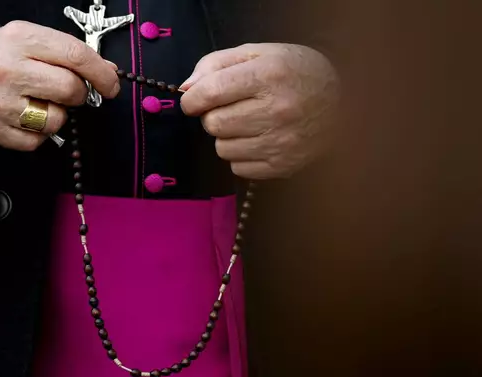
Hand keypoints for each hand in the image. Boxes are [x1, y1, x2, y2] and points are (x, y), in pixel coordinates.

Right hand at [0, 20, 119, 150]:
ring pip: (56, 121)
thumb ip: (68, 54)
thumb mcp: (30, 40)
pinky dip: (39, 133)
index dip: (101, 73)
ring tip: (39, 102)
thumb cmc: (0, 56)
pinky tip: (25, 117)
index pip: (75, 56)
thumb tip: (107, 72)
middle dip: (77, 94)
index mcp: (20, 39)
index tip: (111, 85)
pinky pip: (37, 141)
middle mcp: (6, 70)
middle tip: (66, 91)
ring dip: (56, 115)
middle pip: (69, 90)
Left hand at [180, 43, 338, 178]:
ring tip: (247, 124)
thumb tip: (187, 89)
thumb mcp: (258, 53)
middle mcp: (276, 110)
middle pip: (213, 124)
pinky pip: (238, 168)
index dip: (192, 99)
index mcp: (268, 75)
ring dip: (226, 137)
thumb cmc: (295, 73)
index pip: (211, 93)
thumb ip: (216, 64)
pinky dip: (240, 155)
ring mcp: (280, 142)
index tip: (193, 101)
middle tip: (229, 109)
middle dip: (212, 116)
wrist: (344, 102)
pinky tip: (257, 140)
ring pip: (222, 149)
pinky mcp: (283, 166)